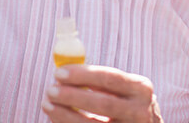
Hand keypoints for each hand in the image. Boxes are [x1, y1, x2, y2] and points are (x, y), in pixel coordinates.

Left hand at [42, 65, 163, 122]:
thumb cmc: (125, 103)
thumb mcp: (121, 88)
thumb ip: (96, 79)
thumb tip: (63, 69)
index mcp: (140, 88)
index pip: (109, 78)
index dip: (83, 75)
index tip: (59, 72)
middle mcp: (141, 111)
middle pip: (103, 104)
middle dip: (73, 96)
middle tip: (50, 90)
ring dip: (66, 115)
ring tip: (48, 104)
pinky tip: (59, 119)